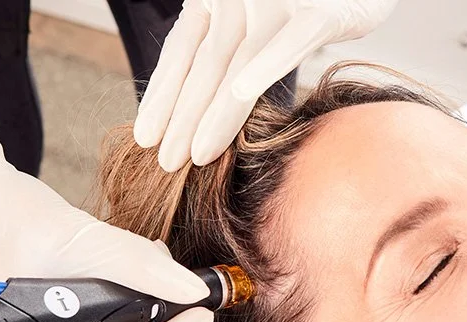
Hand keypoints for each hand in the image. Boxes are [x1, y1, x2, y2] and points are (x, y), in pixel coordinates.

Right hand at [0, 106, 213, 321]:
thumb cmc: (10, 217)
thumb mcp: (81, 237)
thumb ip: (139, 266)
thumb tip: (193, 291)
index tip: (199, 312)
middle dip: (163, 321)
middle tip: (185, 283)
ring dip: (150, 305)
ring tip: (153, 258)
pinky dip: (133, 295)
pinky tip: (139, 262)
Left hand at [133, 0, 397, 171]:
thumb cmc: (311, 3)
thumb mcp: (259, 22)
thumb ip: (229, 53)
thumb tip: (198, 110)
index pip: (182, 50)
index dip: (163, 94)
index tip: (147, 137)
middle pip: (205, 63)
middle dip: (183, 115)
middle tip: (166, 161)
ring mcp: (278, 0)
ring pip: (240, 61)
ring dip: (216, 110)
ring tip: (196, 154)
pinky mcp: (319, 11)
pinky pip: (291, 42)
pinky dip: (266, 67)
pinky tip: (242, 96)